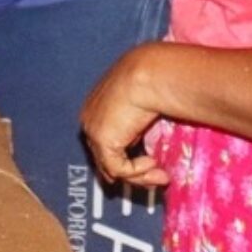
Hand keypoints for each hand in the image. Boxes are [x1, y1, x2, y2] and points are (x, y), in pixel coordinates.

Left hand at [82, 45, 170, 186]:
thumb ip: (140, 127)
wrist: (150, 73)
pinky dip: (138, 172)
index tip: (151, 164)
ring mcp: (92, 129)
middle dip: (133, 173)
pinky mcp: (101, 140)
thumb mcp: (144, 106)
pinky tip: (154, 162)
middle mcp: (90, 118)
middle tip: (158, 178)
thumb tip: (151, 149)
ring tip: (162, 177)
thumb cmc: (153, 80)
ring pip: (112, 167)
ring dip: (140, 177)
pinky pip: (118, 169)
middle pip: (106, 157)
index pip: (105, 141)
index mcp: (97, 106)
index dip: (128, 158)